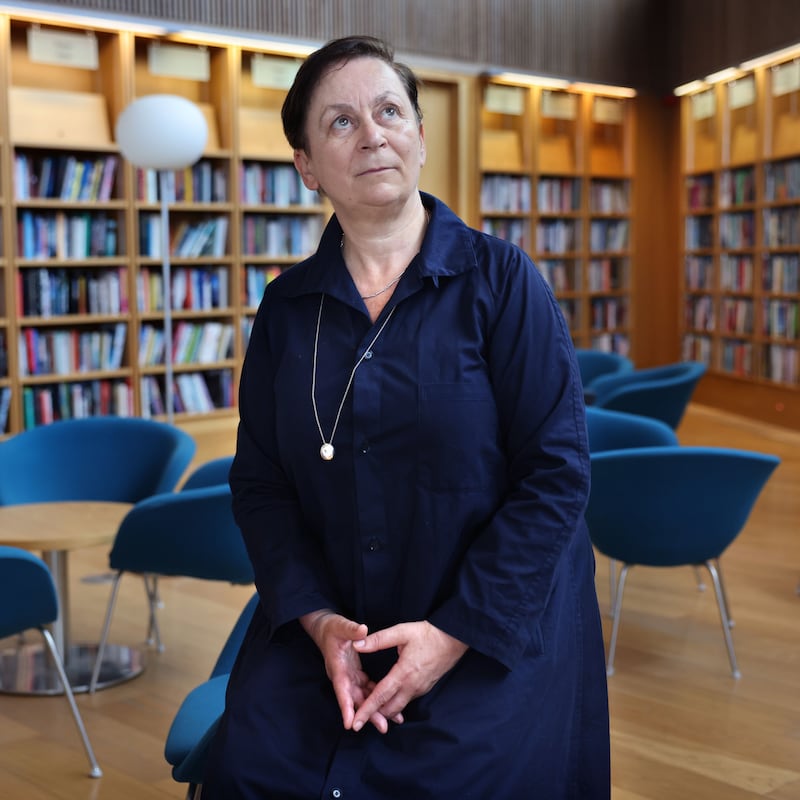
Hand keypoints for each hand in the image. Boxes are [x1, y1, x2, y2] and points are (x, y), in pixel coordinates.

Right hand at [299, 609, 395, 732]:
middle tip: (383, 726)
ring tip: (390, 721)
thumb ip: (351, 629)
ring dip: (374, 709)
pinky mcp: (355, 674)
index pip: (341, 688)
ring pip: (361, 697)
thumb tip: (362, 631)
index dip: (345, 706)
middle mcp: (342, 675)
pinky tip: (388, 705)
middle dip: (367, 714)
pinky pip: (366, 689)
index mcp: (337, 666)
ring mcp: (349, 676)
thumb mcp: (340, 625)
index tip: (350, 723)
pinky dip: (376, 697)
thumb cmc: (332, 627)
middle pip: (354, 699)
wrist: (326, 628)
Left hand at [351, 621, 467, 732]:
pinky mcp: (424, 688)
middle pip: (389, 709)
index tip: (355, 724)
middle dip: (373, 715)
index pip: (380, 696)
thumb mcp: (402, 632)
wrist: (454, 638)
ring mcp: (420, 689)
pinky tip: (388, 697)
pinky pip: (406, 701)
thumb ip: (378, 640)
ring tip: (370, 708)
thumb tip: (357, 645)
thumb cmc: (428, 634)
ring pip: (398, 707)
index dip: (366, 710)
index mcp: (404, 673)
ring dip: (384, 710)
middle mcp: (412, 686)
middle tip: (358, 716)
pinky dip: (395, 703)